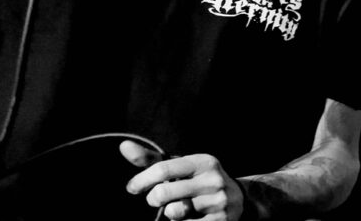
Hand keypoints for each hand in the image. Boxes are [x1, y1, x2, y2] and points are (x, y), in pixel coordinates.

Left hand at [120, 140, 246, 220]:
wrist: (238, 200)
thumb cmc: (198, 181)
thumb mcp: (181, 167)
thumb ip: (152, 159)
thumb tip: (123, 146)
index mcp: (203, 162)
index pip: (163, 168)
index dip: (142, 180)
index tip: (132, 188)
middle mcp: (213, 180)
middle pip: (164, 193)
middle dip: (153, 199)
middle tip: (155, 200)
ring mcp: (218, 203)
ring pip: (174, 212)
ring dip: (168, 214)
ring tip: (175, 210)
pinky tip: (186, 219)